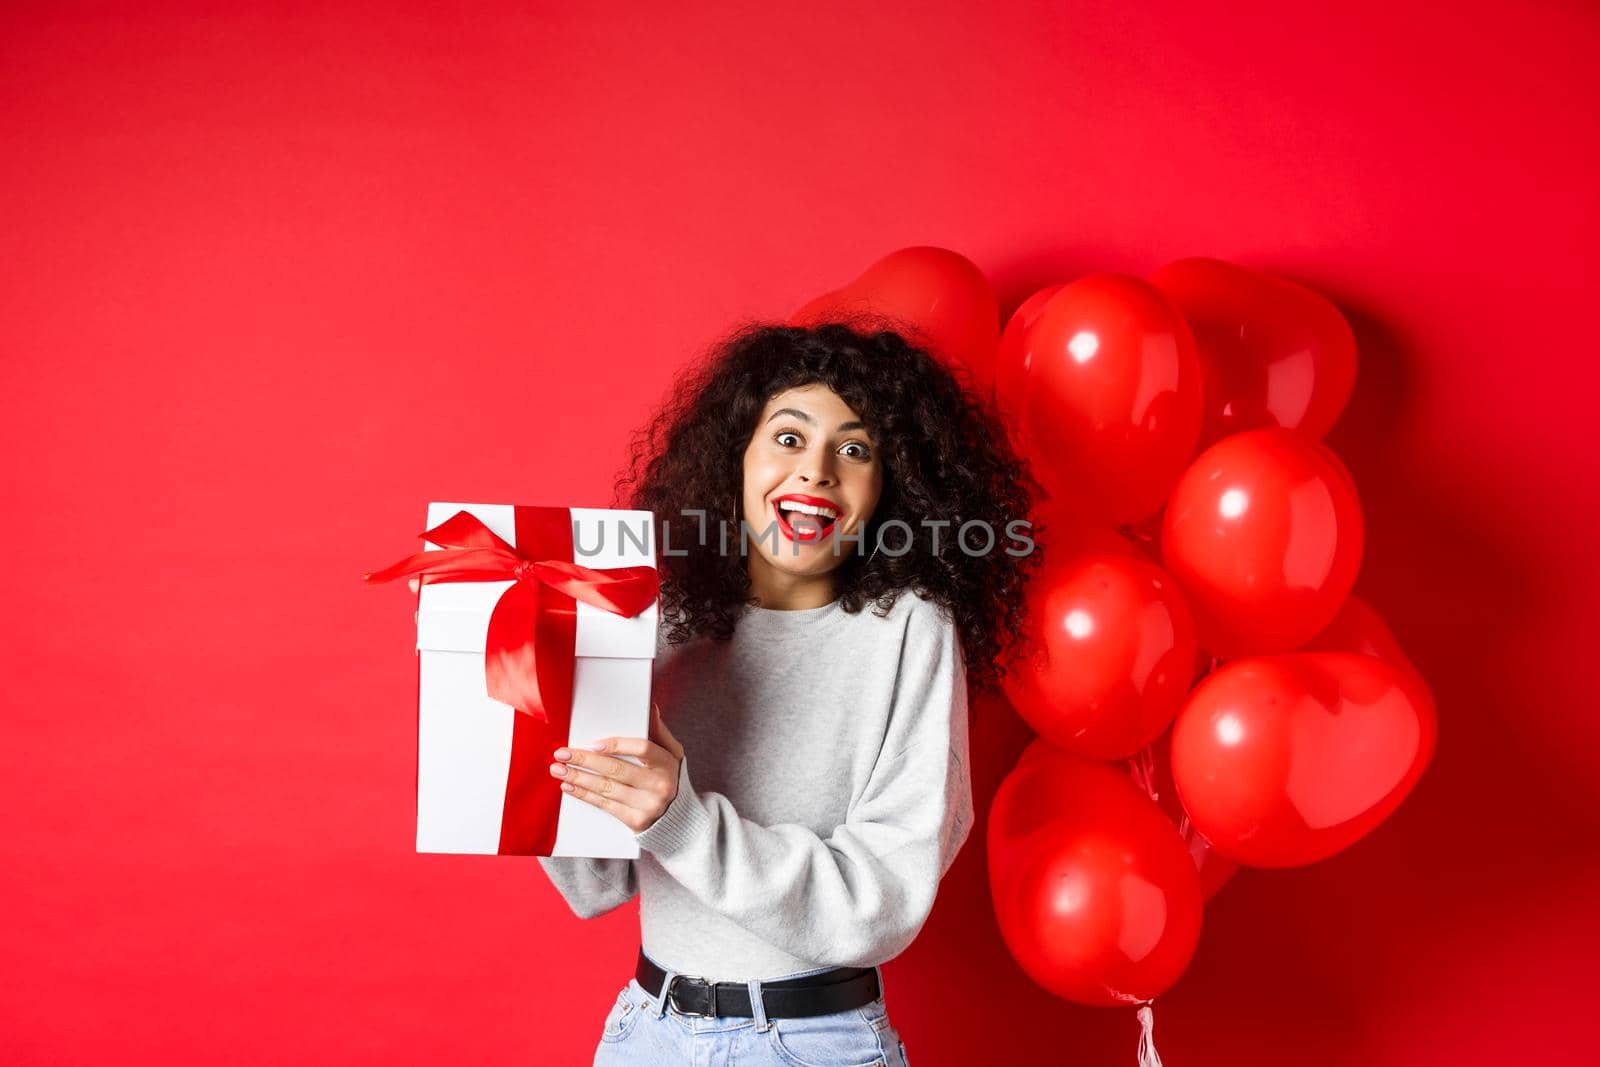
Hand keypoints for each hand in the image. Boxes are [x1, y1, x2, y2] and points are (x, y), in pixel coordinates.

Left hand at [550, 702, 684, 832]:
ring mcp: (647, 805)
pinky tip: (569, 787)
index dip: (617, 745)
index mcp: (667, 763)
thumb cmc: (668, 778)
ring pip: (606, 788)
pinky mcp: (635, 821)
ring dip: (578, 778)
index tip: (593, 743)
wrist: (678, 819)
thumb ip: (658, 731)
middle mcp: (659, 785)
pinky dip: (584, 795)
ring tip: (558, 769)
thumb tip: (649, 707)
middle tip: (563, 753)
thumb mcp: (671, 753)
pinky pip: (604, 805)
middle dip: (585, 760)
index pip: (643, 748)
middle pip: (617, 769)